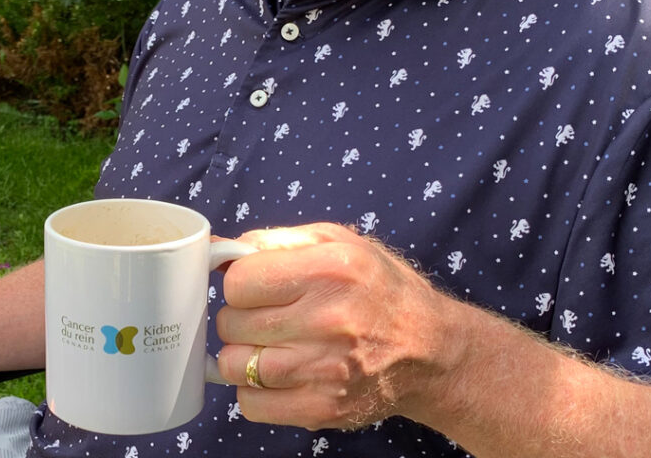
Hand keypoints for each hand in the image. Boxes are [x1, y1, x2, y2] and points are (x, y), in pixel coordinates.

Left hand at [215, 223, 456, 431]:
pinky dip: (252, 389)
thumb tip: (220, 249)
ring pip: (234, 365)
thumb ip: (277, 240)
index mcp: (328, 270)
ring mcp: (322, 370)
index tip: (254, 284)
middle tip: (264, 313)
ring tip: (266, 343)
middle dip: (239, 316)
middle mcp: (325, 320)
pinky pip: (250, 404)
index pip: (239, 282)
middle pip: (232, 323)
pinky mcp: (321, 409)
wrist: (430, 349)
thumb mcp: (338, 241)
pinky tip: (275, 373)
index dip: (239, 281)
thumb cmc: (378, 286)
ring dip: (241, 353)